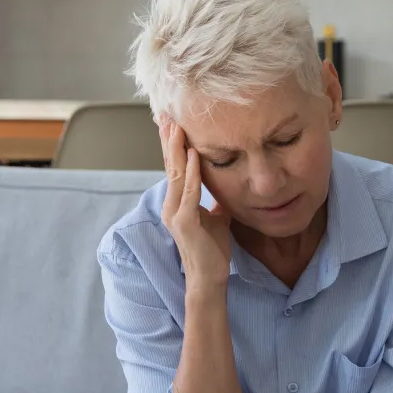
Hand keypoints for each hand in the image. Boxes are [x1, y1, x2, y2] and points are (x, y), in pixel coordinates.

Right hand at [159, 119, 232, 285]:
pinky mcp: (185, 223)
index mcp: (178, 202)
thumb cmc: (213, 249)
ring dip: (176, 149)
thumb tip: (226, 183)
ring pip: (175, 174)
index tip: (172, 122)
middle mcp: (171, 205)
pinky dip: (191, 173)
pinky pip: (188, 193)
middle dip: (168, 139)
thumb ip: (216, 199)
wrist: (209, 278)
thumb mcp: (217, 217)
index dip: (172, 145)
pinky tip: (193, 155)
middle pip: (169, 165)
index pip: (174, 167)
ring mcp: (175, 214)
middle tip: (165, 114)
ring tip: (177, 126)